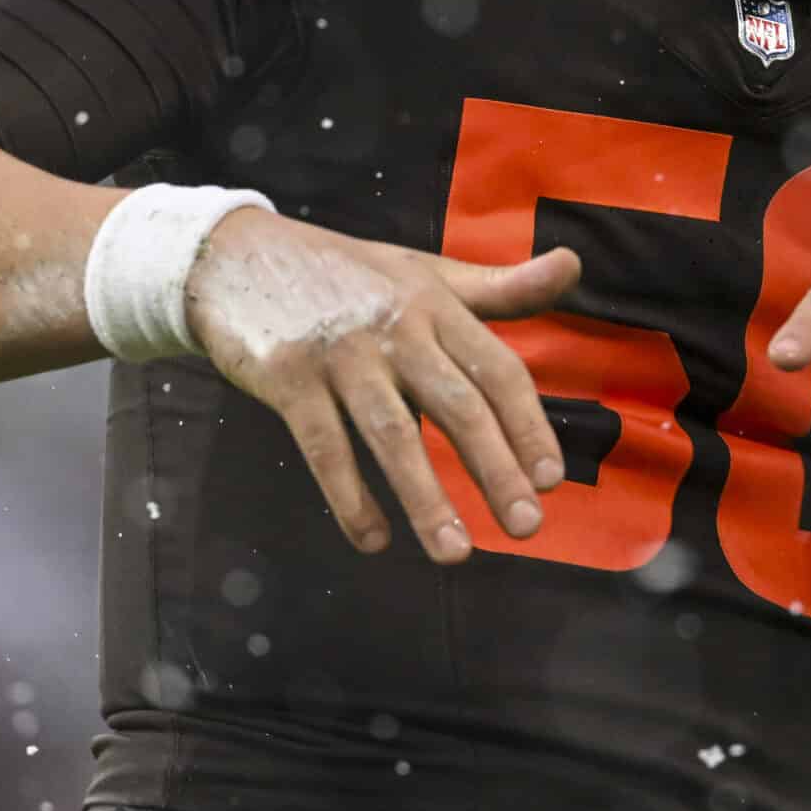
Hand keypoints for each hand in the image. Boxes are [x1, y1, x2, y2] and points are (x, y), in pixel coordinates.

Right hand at [185, 209, 579, 563]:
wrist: (237, 256)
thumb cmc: (347, 274)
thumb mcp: (424, 273)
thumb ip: (498, 287)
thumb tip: (573, 267)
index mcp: (435, 303)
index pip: (496, 369)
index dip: (528, 424)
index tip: (551, 478)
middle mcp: (394, 326)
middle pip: (457, 405)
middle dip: (495, 469)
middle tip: (526, 526)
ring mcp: (340, 353)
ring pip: (393, 435)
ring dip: (426, 499)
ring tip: (456, 554)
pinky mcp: (287, 378)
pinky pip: (325, 449)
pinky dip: (350, 498)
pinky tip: (374, 540)